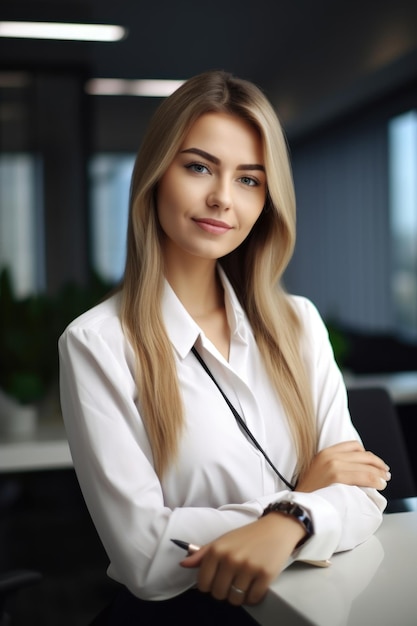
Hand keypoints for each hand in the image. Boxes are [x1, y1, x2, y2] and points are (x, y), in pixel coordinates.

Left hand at [180, 513, 304, 605]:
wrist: (276, 528)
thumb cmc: (247, 536)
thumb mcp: (222, 541)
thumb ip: (202, 554)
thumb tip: (183, 564)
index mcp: (216, 550)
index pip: (203, 584)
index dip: (209, 585)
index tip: (217, 580)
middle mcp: (230, 558)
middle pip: (219, 594)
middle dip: (225, 591)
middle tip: (233, 580)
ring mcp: (248, 567)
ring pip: (235, 599)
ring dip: (239, 596)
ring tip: (244, 583)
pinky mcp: (265, 575)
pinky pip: (253, 599)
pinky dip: (253, 597)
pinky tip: (255, 585)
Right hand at [296, 440, 390, 492]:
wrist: (299, 506)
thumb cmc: (310, 494)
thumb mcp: (320, 472)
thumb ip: (337, 467)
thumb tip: (359, 470)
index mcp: (325, 453)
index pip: (354, 446)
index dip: (368, 455)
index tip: (375, 463)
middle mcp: (329, 456)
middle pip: (363, 455)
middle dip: (378, 464)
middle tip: (385, 472)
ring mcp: (333, 465)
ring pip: (365, 465)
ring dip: (379, 473)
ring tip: (384, 480)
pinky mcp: (336, 477)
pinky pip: (363, 476)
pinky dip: (374, 480)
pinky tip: (379, 484)